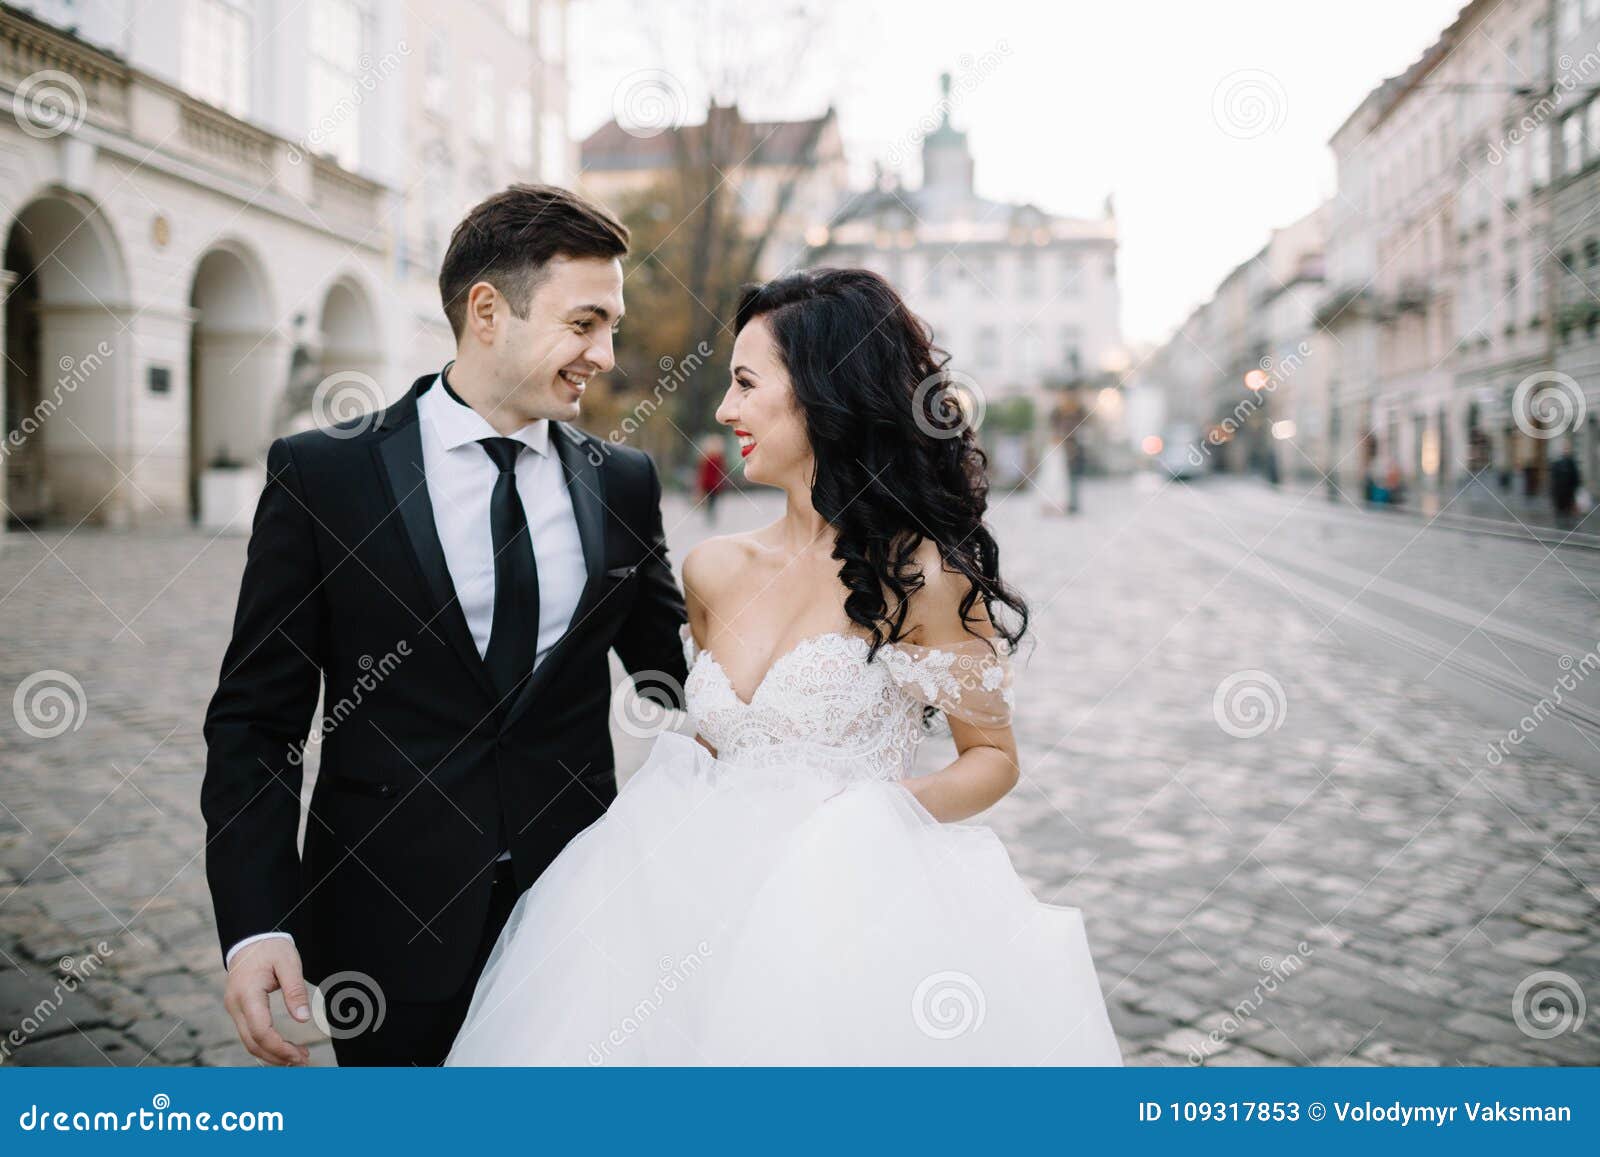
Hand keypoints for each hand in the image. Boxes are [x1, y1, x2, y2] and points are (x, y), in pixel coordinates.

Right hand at [224, 937, 311, 1064]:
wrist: (251, 938)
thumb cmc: (271, 948)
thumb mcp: (289, 963)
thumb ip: (295, 990)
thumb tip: (303, 1018)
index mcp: (247, 994)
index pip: (260, 1031)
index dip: (279, 1047)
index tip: (299, 1055)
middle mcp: (235, 1005)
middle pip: (252, 1042)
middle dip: (277, 1056)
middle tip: (303, 1061)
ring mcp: (234, 1009)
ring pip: (249, 1042)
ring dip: (271, 1054)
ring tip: (297, 1058)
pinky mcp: (239, 1010)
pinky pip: (249, 1034)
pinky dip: (265, 1045)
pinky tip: (283, 1049)